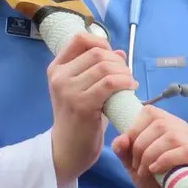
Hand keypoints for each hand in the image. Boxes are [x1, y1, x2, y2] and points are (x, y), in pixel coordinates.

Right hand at [48, 32, 136, 186]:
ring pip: (105, 67)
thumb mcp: (84, 90)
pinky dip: (124, 82)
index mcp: (57, 68)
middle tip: (126, 74)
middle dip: (117, 61)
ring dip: (123, 72)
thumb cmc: (79, 119)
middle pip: (96, 53)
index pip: (79, 39)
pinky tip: (130, 88)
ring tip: (129, 82)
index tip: (112, 57)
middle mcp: (59, 76)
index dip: (101, 43)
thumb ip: (98, 70)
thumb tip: (120, 52)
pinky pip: (110, 83)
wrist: (68, 149)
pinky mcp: (81, 104)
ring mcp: (68, 90)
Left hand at [111, 106, 187, 187]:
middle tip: (135, 166)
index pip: (151, 112)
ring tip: (144, 171)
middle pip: (159, 124)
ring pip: (171, 136)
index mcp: (169, 126)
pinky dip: (164, 160)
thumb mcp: (135, 167)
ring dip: (150, 154)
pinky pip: (184, 151)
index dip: (135, 128)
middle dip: (140, 145)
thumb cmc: (158, 184)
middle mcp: (185, 130)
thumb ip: (125, 152)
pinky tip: (155, 170)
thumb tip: (120, 139)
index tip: (128, 148)